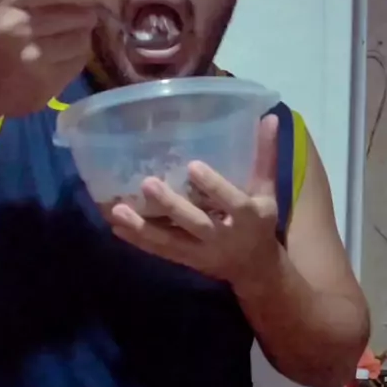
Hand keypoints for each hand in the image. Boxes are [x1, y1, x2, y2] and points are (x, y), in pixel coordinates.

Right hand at [0, 0, 97, 119]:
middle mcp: (16, 26)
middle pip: (78, 13)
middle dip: (84, 14)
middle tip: (76, 18)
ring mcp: (31, 58)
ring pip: (82, 39)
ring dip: (81, 37)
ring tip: (66, 38)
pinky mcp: (45, 83)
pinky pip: (78, 62)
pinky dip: (76, 57)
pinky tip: (61, 56)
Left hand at [110, 115, 279, 290]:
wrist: (255, 269)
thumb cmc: (260, 223)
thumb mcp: (267, 191)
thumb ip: (264, 156)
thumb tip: (268, 117)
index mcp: (248, 217)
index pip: (231, 200)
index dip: (213, 185)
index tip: (192, 166)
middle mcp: (223, 237)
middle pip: (195, 223)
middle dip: (171, 206)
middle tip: (147, 184)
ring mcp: (202, 252)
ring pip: (171, 241)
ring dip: (143, 228)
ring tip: (117, 212)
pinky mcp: (186, 261)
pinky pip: (161, 251)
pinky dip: (139, 241)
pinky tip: (117, 228)